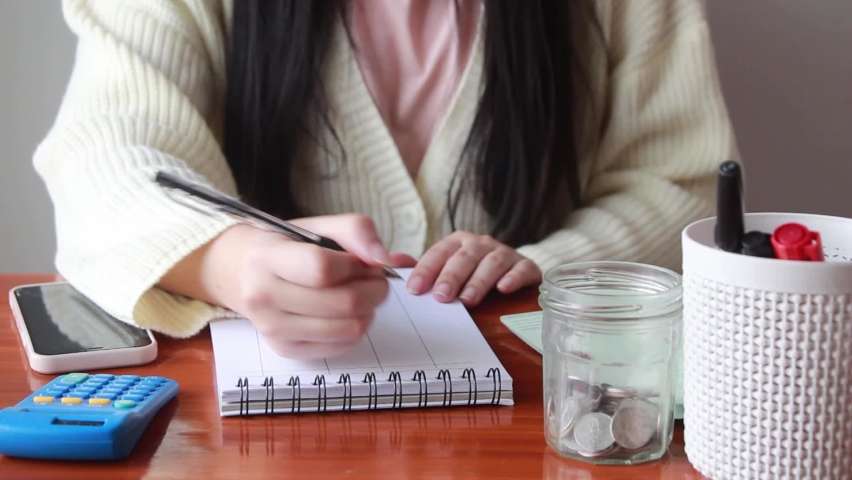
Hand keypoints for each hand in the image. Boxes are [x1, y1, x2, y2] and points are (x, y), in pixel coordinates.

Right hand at [215, 214, 408, 359]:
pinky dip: (357, 328)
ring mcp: (273, 329)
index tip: (363, 261)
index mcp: (267, 259)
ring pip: (348, 329)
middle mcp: (263, 297)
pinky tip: (349, 313)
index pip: (322, 269)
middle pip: (342, 303)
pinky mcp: (286, 350)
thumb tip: (385, 259)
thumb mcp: (317, 226)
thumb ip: (355, 230)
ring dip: (370, 310)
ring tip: (364, 294)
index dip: (356, 265)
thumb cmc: (288, 247)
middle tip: (376, 279)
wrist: (245, 275)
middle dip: (374, 289)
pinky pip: (342, 346)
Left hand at [405, 231, 541, 306]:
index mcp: (457, 244)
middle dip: (451, 276)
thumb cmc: (473, 276)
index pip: (439, 253)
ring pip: (492, 262)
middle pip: (465, 257)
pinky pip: (522, 269)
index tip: (415, 289)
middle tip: (441, 296)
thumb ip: (423, 270)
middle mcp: (480, 245)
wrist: (514, 273)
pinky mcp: (527, 266)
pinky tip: (505, 289)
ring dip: (479, 280)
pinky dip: (513, 277)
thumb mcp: (447, 271)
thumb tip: (389, 264)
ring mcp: (505, 254)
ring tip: (468, 300)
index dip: (426, 270)